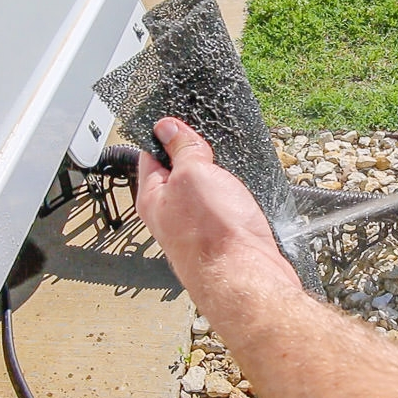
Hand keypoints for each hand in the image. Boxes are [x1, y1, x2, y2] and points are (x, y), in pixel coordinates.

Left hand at [136, 118, 300, 296]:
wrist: (247, 277)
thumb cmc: (214, 235)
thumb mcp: (194, 174)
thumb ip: (182, 149)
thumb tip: (168, 128)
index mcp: (152, 198)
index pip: (150, 155)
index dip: (166, 134)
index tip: (181, 120)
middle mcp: (170, 216)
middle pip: (179, 174)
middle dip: (197, 156)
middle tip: (211, 146)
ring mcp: (196, 229)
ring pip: (205, 192)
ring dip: (218, 179)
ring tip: (229, 174)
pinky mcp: (222, 239)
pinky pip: (224, 209)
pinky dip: (233, 198)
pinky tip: (242, 197)